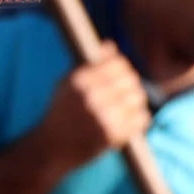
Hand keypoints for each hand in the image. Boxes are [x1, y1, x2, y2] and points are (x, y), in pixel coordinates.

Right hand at [37, 42, 149, 169]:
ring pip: (138, 97)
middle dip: (132, 84)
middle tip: (128, 91)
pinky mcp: (113, 135)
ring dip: (137, 100)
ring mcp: (103, 116)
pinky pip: (141, 118)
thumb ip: (89, 64)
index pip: (117, 63)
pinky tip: (131, 119)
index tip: (122, 74)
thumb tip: (111, 45)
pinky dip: (140, 117)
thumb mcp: (66, 84)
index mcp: (79, 80)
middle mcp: (91, 96)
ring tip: (129, 105)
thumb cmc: (61, 112)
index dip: (123, 67)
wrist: (52, 148)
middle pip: (131, 80)